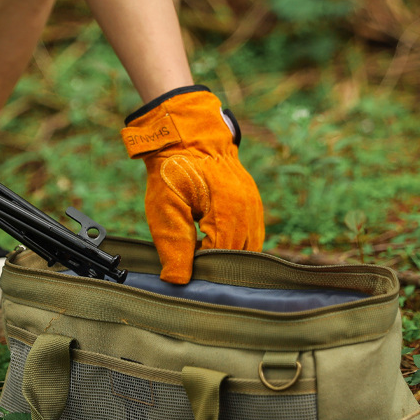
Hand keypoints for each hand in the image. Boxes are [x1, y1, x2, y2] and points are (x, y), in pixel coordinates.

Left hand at [121, 86, 263, 283]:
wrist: (186, 136)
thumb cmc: (172, 171)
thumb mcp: (165, 208)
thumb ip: (174, 245)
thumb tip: (178, 282)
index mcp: (229, 213)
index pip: (223, 260)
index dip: (203, 270)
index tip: (185, 270)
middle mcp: (249, 212)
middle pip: (240, 259)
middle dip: (215, 265)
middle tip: (191, 264)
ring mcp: (254, 207)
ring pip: (248, 249)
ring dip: (225, 255)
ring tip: (199, 250)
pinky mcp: (252, 204)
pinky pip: (250, 235)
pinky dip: (233, 243)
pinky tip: (210, 240)